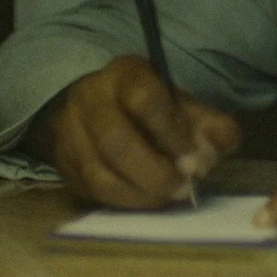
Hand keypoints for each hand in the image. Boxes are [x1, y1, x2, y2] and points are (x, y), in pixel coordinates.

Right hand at [28, 55, 240, 207]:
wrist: (98, 109)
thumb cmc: (150, 107)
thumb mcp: (184, 104)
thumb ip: (211, 125)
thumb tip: (212, 151)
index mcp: (125, 74)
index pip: (144, 99)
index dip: (171, 133)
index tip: (194, 160)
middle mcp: (90, 99)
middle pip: (116, 141)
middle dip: (155, 172)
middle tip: (184, 188)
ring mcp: (70, 134)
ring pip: (99, 174)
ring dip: (140, 194)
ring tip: (169, 197)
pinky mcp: (64, 166)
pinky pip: (91, 193)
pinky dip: (124, 203)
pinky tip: (147, 201)